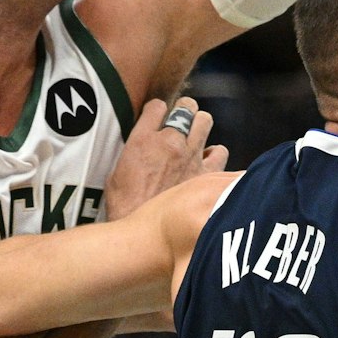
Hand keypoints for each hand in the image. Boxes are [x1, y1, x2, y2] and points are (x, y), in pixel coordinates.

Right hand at [102, 97, 227, 220]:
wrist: (145, 231)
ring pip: (205, 122)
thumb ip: (134, 153)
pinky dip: (215, 154)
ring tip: (196, 135)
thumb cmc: (126, 206)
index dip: (158, 110)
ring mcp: (190, 156)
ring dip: (200, 126)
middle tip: (182, 119)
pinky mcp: (205, 173)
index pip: (157, 106)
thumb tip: (140, 148)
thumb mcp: (117, 173)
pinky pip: (220, 152)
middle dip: (185, 111)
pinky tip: (208, 160)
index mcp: (143, 140)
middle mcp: (169, 142)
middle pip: (186, 107)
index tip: (158, 116)